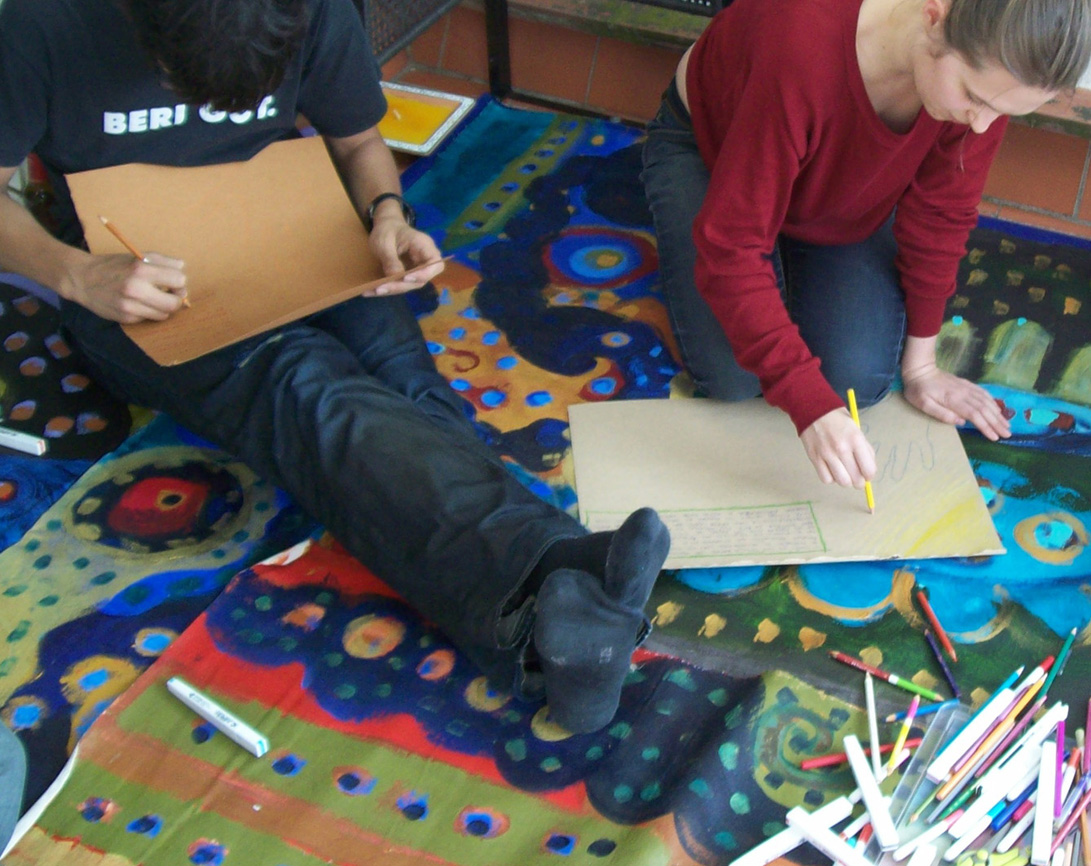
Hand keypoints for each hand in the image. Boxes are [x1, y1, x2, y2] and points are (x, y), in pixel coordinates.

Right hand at [69, 252, 187, 322]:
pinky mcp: (126, 318)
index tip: (173, 282)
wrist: (81, 279)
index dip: (179, 282)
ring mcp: (130, 306)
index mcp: (141, 270)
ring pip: (164, 314)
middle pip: (174, 303)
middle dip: (176, 298)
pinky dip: (148, 312)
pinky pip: (148, 319)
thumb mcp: (137, 256)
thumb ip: (163, 261)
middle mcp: (136, 289)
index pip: (179, 281)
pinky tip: (139, 304)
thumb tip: (182, 267)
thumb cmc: (113, 266)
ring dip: (163, 307)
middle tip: (170, 294)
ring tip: (154, 298)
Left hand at [363, 221, 444, 296]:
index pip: (435, 264)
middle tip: (380, 288)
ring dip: (392, 290)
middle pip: (421, 279)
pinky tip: (370, 291)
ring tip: (372, 291)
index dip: (424, 274)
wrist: (386, 227)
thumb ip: (390, 259)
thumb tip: (395, 276)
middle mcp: (424, 259)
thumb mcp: (384, 241)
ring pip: (410, 285)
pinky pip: (401, 284)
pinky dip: (387, 288)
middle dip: (401, 286)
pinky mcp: (408, 275)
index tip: (406, 278)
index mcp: (424, 245)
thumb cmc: (387, 229)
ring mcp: (417, 269)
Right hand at [800, 407, 877, 487]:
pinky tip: (831, 469)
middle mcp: (842, 448)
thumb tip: (868, 470)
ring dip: (845, 481)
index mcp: (856, 439)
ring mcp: (827, 454)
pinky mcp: (815, 458)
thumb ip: (864, 449)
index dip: (870, 476)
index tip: (867, 475)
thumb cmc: (838, 420)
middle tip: (856, 477)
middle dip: (859, 482)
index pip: (868, 469)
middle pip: (856, 479)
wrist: (813, 410)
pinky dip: (831, 478)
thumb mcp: (857, 430)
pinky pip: (826, 479)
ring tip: (844, 473)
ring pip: (842, 482)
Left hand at [902, 364, 1010, 440]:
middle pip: (984, 409)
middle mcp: (964, 393)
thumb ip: (942, 414)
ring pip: (987, 401)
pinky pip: (983, 393)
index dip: (986, 426)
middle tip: (1007, 434)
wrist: (920, 369)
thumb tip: (961, 423)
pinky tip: (997, 409)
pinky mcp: (966, 384)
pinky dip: (993, 402)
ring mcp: (966, 387)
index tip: (995, 437)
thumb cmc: (918, 390)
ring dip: (998, 414)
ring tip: (1006, 424)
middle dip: (997, 423)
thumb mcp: (923, 404)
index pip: (974, 415)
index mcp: (953, 400)